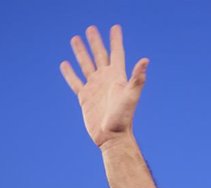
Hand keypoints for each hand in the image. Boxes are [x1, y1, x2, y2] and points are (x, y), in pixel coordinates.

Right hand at [60, 25, 148, 147]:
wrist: (112, 137)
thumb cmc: (123, 118)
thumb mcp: (131, 96)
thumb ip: (137, 78)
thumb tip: (145, 60)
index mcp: (117, 77)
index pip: (116, 53)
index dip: (116, 40)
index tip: (115, 27)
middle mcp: (106, 80)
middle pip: (100, 55)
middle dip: (96, 42)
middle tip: (91, 28)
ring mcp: (94, 88)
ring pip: (86, 65)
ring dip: (81, 52)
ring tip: (75, 38)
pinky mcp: (84, 98)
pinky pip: (75, 81)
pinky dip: (69, 72)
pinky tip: (65, 63)